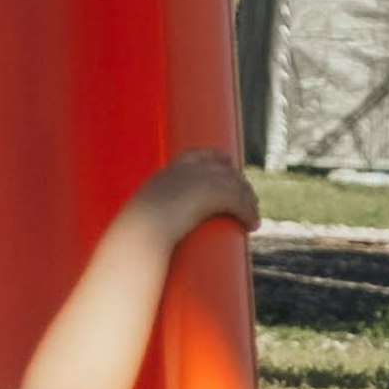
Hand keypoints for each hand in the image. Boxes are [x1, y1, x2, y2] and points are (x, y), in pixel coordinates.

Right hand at [141, 150, 257, 241]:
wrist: (141, 231)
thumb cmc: (136, 233)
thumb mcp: (140, 221)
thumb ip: (146, 222)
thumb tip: (140, 233)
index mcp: (168, 173)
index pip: (197, 155)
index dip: (215, 157)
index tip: (228, 161)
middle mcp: (187, 170)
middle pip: (223, 170)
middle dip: (239, 184)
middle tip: (249, 200)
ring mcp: (201, 179)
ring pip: (235, 187)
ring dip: (248, 202)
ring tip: (253, 218)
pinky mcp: (214, 194)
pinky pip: (239, 203)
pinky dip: (249, 214)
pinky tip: (253, 225)